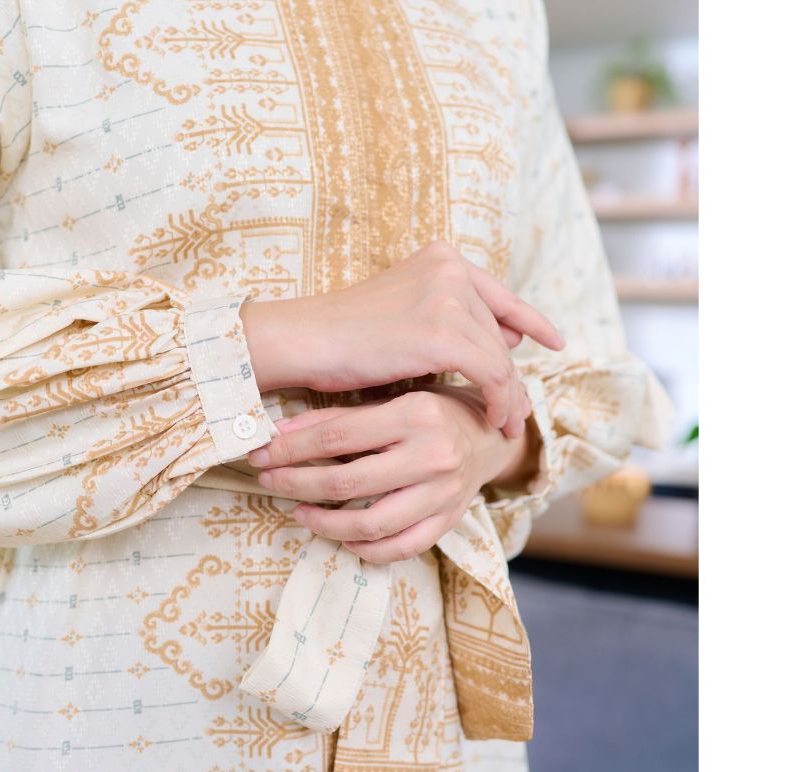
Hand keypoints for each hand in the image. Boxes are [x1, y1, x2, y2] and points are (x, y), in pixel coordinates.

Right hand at [240, 240, 563, 437]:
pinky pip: (490, 374)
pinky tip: (495, 422)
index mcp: (441, 258)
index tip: (553, 342)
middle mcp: (450, 270)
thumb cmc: (343, 338)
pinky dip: (498, 401)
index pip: (500, 294)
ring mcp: (447, 299)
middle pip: (497, 333)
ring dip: (507, 395)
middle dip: (511, 374)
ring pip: (498, 357)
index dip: (531, 320)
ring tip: (508, 425)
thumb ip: (448, 321)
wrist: (307, 340)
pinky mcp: (442, 334)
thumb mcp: (402, 316)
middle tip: (519, 410)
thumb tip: (506, 341)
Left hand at [246, 388, 535, 563]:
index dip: (292, 449)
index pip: (337, 436)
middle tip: (269, 482)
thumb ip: (340, 417)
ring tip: (300, 512)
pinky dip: (365, 549)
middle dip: (297, 485)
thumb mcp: (392, 400)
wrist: (493, 436)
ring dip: (324, 523)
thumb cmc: (434, 411)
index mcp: (416, 414)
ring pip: (370, 525)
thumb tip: (281, 433)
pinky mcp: (449, 521)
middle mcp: (433, 455)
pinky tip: (341, 538)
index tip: (262, 454)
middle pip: (348, 483)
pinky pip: (400, 548)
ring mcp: (443, 494)